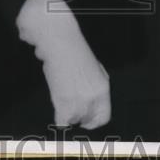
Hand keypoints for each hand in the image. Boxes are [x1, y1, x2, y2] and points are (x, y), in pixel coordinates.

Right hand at [16, 0, 110, 128]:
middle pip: (87, 120)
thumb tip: (87, 97)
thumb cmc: (70, 47)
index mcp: (103, 87)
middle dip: (78, 116)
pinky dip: (58, 116)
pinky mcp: (65, 103)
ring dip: (66, 112)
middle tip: (70, 107)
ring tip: (61, 96)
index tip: (86, 120)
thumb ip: (91, 85)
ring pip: (73, 120)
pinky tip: (56, 102)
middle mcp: (94, 97)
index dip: (93, 120)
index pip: (104, 117)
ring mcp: (80, 102)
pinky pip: (62, 122)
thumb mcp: (90, 66)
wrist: (58, 38)